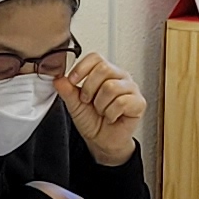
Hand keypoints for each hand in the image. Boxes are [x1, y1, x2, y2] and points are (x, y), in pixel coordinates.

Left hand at [57, 51, 143, 167]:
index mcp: (106, 72)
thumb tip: (59, 78)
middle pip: (103, 69)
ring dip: (100, 104)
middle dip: (89, 88)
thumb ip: (67, 90)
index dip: (82, 68)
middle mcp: (120, 77)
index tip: (73, 81)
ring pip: (111, 87)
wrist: (102, 141)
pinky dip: (111, 113)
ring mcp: (131, 89)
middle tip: (88, 101)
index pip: (96, 57)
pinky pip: (122, 102)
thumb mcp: (74, 104)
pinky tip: (111, 117)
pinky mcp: (139, 103)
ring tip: (101, 111)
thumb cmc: (93, 121)